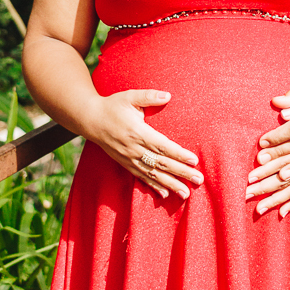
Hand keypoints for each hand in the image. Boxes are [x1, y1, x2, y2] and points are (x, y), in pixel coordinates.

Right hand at [87, 90, 203, 199]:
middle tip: (199, 180)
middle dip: (181, 172)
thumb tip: (168, 95)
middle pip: (162, 163)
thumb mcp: (129, 97)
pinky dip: (153, 186)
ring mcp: (129, 158)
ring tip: (186, 194)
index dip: (179, 154)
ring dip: (170, 184)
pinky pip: (141, 177)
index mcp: (137, 132)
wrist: (90, 120)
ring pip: (153, 174)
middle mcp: (134, 149)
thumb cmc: (112, 106)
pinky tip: (165, 194)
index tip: (194, 161)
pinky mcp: (125, 163)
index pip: (162, 146)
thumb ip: (149, 96)